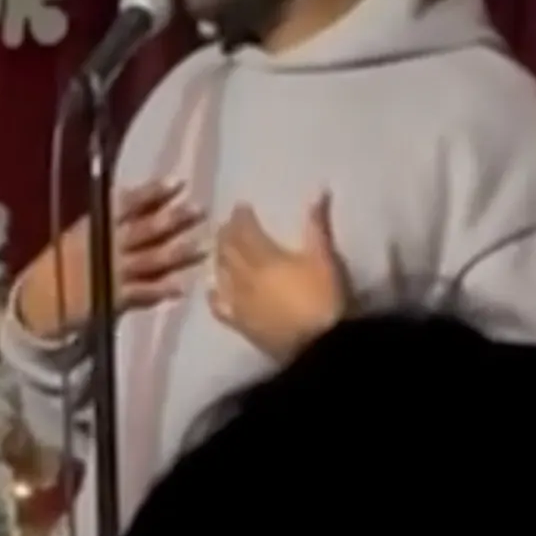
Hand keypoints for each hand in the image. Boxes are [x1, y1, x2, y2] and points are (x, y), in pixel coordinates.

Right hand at [13, 180, 206, 337]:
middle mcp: (105, 245)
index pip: (127, 203)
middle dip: (173, 220)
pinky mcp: (112, 299)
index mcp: (96, 224)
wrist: (40, 301)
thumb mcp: (83, 233)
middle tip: (199, 210)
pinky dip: (160, 290)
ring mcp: (110, 272)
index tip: (179, 183)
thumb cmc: (66, 262)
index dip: (153, 193)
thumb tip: (156, 201)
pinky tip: (180, 287)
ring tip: (203, 247)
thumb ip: (115, 221)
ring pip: (149, 260)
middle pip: (144, 229)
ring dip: (177, 254)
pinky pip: (140, 293)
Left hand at [208, 194, 347, 363]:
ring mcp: (238, 301)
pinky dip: (213, 295)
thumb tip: (318, 190)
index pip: (245, 231)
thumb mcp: (324, 257)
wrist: (317, 345)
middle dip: (226, 234)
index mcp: (264, 256)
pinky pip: (220, 307)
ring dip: (218, 258)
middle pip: (228, 250)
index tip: (239, 207)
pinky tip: (211, 289)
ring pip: (221, 274)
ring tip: (218, 249)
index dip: (240, 218)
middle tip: (226, 224)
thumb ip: (317, 225)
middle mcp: (244, 276)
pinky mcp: (240, 324)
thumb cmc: (323, 297)